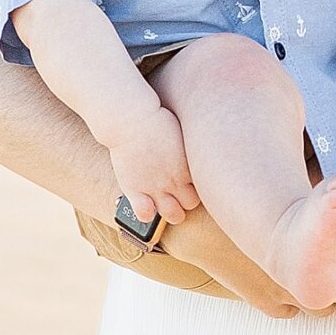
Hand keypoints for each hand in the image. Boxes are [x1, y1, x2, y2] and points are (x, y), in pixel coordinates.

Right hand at [106, 105, 198, 229]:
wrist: (131, 120)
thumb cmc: (158, 120)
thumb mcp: (184, 132)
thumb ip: (193, 148)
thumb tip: (204, 152)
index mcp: (189, 166)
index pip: (205, 189)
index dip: (199, 185)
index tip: (193, 181)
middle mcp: (175, 180)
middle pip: (190, 204)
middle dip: (187, 200)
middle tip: (181, 192)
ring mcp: (154, 187)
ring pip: (173, 215)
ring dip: (172, 212)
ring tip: (168, 203)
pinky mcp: (135, 190)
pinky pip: (145, 214)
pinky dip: (148, 214)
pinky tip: (148, 205)